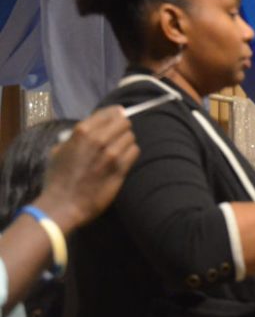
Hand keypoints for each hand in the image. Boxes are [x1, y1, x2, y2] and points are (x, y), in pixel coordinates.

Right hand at [35, 106, 138, 231]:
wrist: (64, 203)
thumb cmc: (58, 178)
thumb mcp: (60, 150)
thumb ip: (76, 137)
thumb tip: (90, 130)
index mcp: (82, 131)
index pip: (109, 113)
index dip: (116, 114)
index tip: (119, 115)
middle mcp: (98, 139)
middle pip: (124, 123)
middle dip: (122, 128)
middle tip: (118, 136)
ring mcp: (111, 155)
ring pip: (131, 138)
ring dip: (126, 142)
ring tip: (119, 150)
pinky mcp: (120, 169)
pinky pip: (134, 152)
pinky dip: (131, 153)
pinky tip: (124, 159)